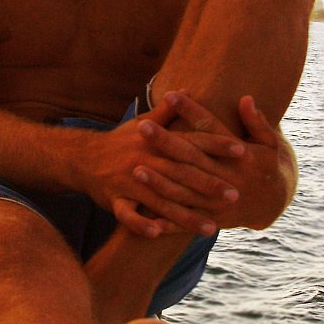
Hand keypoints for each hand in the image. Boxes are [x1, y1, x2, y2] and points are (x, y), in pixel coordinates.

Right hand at [82, 95, 247, 236]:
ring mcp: (128, 181)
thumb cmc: (120, 141)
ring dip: (186, 216)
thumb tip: (188, 89)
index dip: (216, 144)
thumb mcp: (142, 122)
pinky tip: (159, 233)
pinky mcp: (114, 199)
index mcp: (155, 141)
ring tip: (210, 228)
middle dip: (208, 184)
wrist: (82, 157)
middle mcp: (144, 160)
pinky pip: (127, 214)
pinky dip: (141, 224)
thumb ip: (167, 112)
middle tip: (234, 194)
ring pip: (160, 200)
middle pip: (180, 173)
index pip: (191, 141)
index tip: (242, 150)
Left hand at [127, 93, 296, 231]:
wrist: (274, 204)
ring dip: (160, 181)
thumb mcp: (270, 143)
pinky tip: (143, 216)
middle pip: (191, 157)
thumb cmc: (268, 166)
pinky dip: (165, 221)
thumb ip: (257, 122)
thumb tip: (246, 99)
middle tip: (142, 126)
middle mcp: (227, 177)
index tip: (170, 94)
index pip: (210, 128)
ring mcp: (218, 201)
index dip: (190, 110)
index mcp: (240, 155)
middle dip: (166, 142)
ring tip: (136, 167)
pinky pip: (184, 222)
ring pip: (184, 190)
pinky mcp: (211, 220)